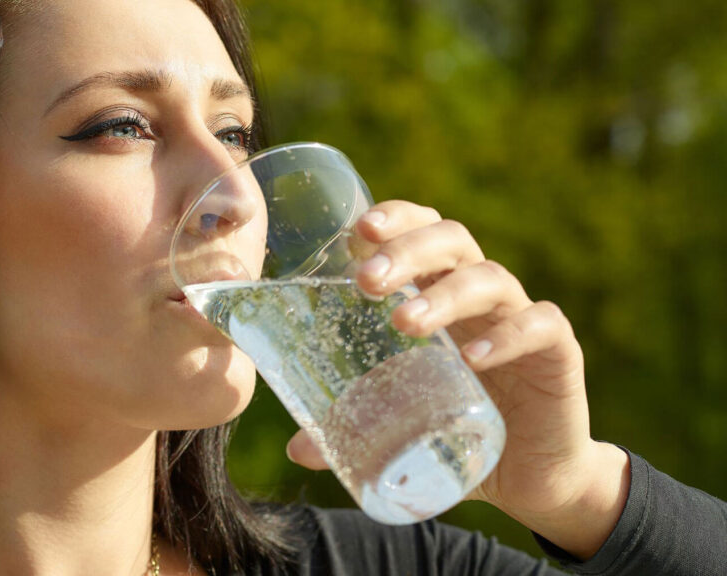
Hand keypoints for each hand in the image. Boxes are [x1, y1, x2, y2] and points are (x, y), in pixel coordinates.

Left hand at [285, 200, 629, 558]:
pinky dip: (508, 336)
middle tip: (366, 281)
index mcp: (438, 292)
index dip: (392, 220)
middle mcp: (479, 296)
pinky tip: (472, 357)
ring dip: (444, 294)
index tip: (355, 232)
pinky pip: (540, 326)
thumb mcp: (400, 424)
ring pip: (489, 279)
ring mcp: (520, 318)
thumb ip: (353, 427)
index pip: (419, 231)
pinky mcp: (557, 353)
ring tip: (404, 322)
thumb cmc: (457, 431)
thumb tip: (298, 449)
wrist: (532, 476)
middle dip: (406, 250)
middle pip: (450, 241)